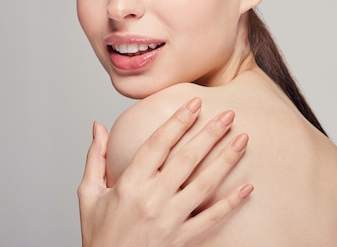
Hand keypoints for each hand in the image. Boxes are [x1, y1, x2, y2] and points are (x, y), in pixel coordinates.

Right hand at [78, 97, 252, 246]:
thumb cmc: (100, 235)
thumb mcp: (88, 196)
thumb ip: (95, 159)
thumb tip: (98, 127)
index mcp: (129, 185)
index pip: (158, 144)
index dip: (177, 121)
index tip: (194, 103)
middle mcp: (151, 200)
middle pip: (186, 159)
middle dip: (210, 133)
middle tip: (228, 114)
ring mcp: (169, 220)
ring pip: (203, 184)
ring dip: (226, 160)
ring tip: (242, 139)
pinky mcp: (182, 239)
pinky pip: (210, 219)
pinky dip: (231, 203)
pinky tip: (248, 187)